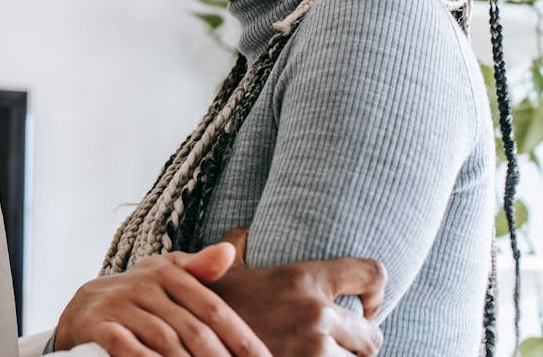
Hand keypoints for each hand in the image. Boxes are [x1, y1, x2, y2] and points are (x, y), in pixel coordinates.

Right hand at [54, 243, 270, 355]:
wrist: (83, 306)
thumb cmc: (138, 295)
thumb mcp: (167, 275)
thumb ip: (199, 268)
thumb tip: (229, 253)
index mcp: (167, 272)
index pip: (213, 309)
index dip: (241, 339)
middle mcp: (144, 284)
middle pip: (194, 330)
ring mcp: (120, 305)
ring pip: (165, 341)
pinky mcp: (99, 325)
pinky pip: (126, 347)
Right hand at [206, 230, 385, 356]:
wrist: (197, 349)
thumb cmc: (214, 309)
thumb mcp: (224, 274)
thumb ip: (238, 245)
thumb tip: (243, 229)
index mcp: (300, 278)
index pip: (371, 273)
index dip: (375, 292)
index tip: (364, 307)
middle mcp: (315, 313)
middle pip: (373, 334)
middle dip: (357, 343)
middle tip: (334, 345)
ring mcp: (316, 351)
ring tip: (313, 356)